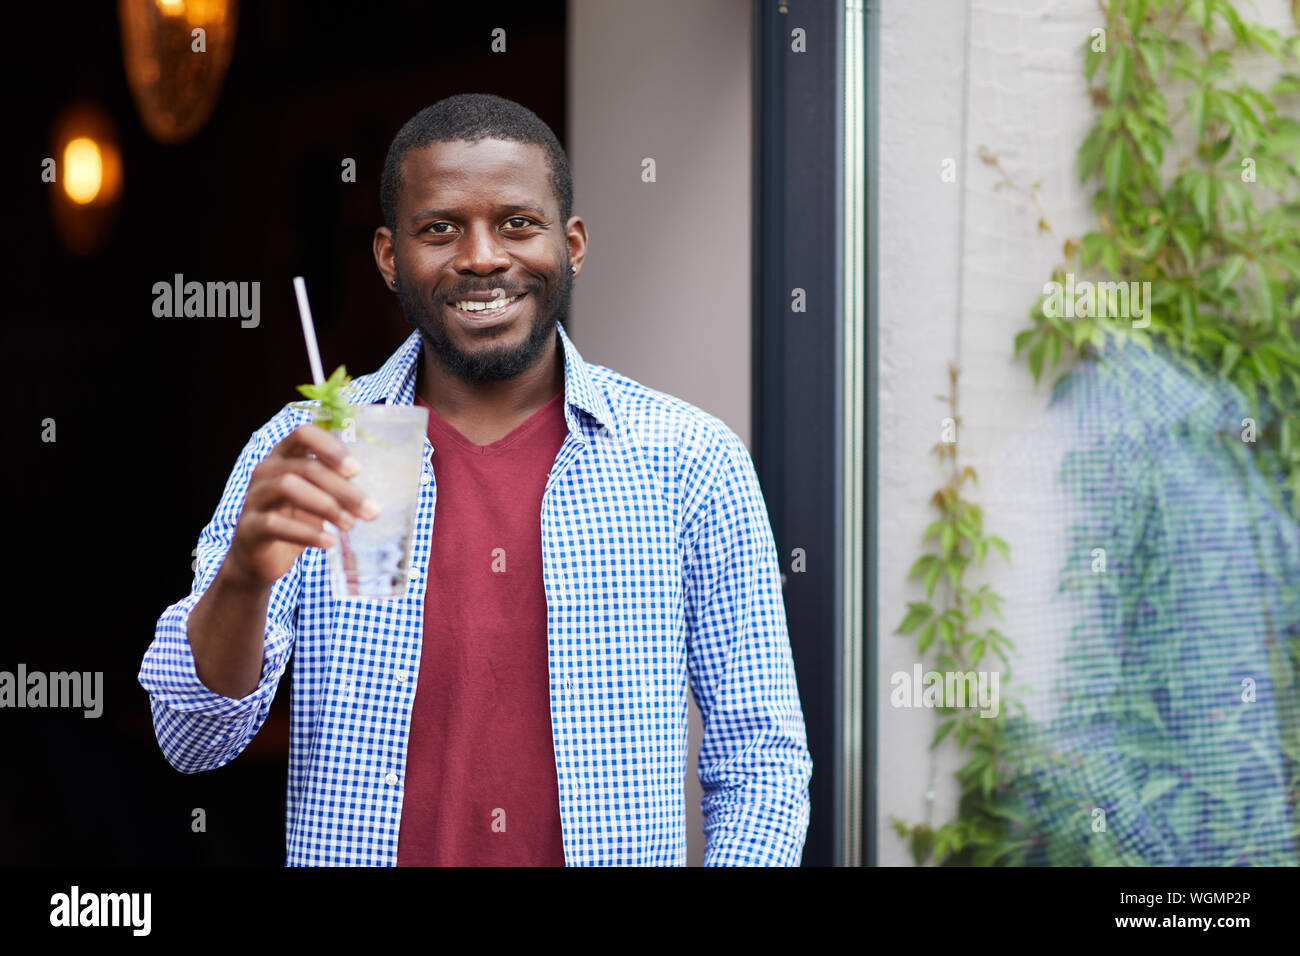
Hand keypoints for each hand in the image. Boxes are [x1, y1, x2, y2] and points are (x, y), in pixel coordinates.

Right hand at [222, 424, 379, 588]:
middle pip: (305, 467)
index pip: (304, 434)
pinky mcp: (249, 527)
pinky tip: (329, 542)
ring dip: (325, 505)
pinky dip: (307, 533)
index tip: (356, 470)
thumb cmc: (296, 521)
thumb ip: (339, 485)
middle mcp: (265, 471)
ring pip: (288, 487)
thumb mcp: (319, 498)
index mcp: (284, 456)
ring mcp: (254, 497)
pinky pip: (275, 524)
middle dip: (342, 488)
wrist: (261, 559)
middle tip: (370, 510)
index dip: (330, 447)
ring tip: (350, 524)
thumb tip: (378, 490)